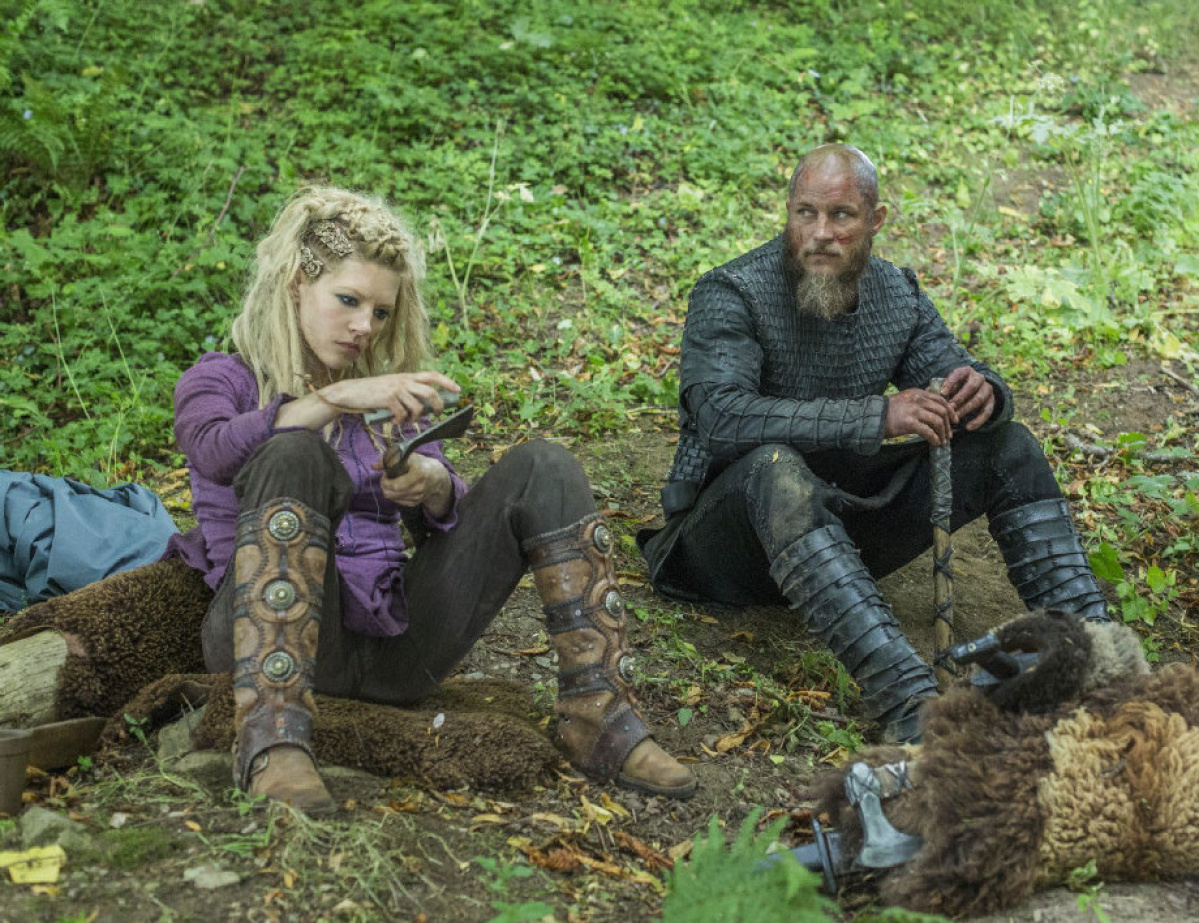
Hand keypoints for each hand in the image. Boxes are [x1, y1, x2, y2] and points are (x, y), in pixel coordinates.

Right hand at [325, 371, 459, 423]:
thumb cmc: (372, 393)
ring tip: (406, 420)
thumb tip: (424, 408)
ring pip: (418, 407)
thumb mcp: (392, 387)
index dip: (447, 382)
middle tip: (436, 416)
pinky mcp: (388, 399)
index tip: (458, 390)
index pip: (432, 375)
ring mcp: (396, 389)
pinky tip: (394, 421)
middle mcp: (404, 380)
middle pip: (431, 393)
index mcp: (406, 376)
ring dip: (415, 418)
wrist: (351, 392)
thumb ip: (406, 393)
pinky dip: (401, 421)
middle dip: (438, 406)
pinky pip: (403, 414)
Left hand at [378, 452, 452, 516]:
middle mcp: (419, 488)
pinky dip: (394, 495)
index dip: (385, 481)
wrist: (436, 476)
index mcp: (418, 474)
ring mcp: (418, 497)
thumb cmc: (419, 464)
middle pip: (392, 493)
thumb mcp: (407, 457)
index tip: (385, 474)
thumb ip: (389, 460)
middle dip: (384, 485)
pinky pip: (397, 501)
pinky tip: (397, 487)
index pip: (395, 485)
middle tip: (386, 478)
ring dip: (388, 490)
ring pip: (393, 498)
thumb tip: (373, 466)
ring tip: (392, 481)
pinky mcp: (415, 503)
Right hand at [884, 388, 956, 446]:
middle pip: (942, 411)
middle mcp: (918, 400)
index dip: (950, 410)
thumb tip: (933, 404)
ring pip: (938, 421)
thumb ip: (918, 399)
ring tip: (942, 441)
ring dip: (943, 433)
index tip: (954, 420)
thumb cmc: (888, 411)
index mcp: (918, 393)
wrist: (873, 417)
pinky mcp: (910, 423)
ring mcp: (914, 411)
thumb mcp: (905, 399)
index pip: (941, 399)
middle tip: (949, 434)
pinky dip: (934, 439)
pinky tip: (935, 443)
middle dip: (948, 424)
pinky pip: (928, 432)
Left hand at [940, 367, 994, 430]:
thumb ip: (939, 388)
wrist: (975, 391)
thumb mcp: (948, 386)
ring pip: (979, 399)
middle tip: (950, 407)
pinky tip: (968, 427)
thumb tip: (927, 394)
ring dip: (966, 409)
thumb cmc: (955, 388)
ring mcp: (987, 389)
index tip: (942, 393)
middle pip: (971, 386)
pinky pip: (987, 411)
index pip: (959, 374)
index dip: (951, 383)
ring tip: (956, 418)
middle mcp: (978, 378)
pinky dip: (978, 420)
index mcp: (966, 371)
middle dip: (960, 398)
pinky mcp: (991, 402)